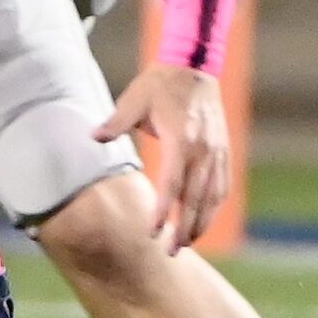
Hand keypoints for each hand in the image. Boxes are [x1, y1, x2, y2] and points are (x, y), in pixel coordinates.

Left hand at [95, 64, 229, 252]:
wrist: (194, 66)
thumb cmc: (159, 84)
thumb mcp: (133, 99)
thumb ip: (114, 122)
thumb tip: (92, 137)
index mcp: (181, 140)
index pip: (172, 185)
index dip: (163, 211)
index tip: (152, 232)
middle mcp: (203, 151)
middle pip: (195, 198)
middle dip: (184, 228)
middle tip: (171, 251)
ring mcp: (217, 152)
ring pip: (213, 196)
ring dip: (201, 222)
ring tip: (187, 243)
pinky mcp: (224, 151)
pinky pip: (222, 185)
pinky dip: (214, 206)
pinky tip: (204, 220)